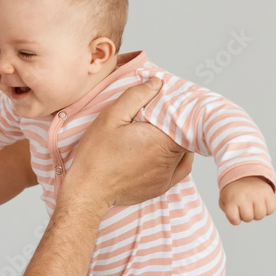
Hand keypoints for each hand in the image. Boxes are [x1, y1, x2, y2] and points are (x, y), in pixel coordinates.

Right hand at [64, 79, 192, 210]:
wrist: (88, 191)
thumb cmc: (96, 156)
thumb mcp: (110, 117)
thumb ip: (136, 96)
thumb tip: (157, 83)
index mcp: (161, 140)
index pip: (187, 120)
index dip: (183, 110)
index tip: (172, 103)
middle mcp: (169, 159)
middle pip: (186, 134)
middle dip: (177, 123)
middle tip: (161, 116)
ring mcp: (167, 175)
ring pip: (183, 150)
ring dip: (175, 140)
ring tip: (158, 133)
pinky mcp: (162, 186)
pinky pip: (180, 167)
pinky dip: (176, 157)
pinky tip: (165, 149)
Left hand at [219, 176, 275, 224]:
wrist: (245, 175)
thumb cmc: (233, 192)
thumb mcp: (224, 200)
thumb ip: (227, 212)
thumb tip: (237, 219)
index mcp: (231, 199)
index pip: (234, 219)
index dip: (235, 220)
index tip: (235, 214)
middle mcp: (245, 196)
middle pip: (248, 218)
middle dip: (246, 217)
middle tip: (244, 209)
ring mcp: (258, 195)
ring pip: (260, 215)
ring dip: (257, 214)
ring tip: (253, 207)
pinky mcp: (268, 193)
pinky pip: (271, 210)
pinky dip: (267, 210)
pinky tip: (261, 205)